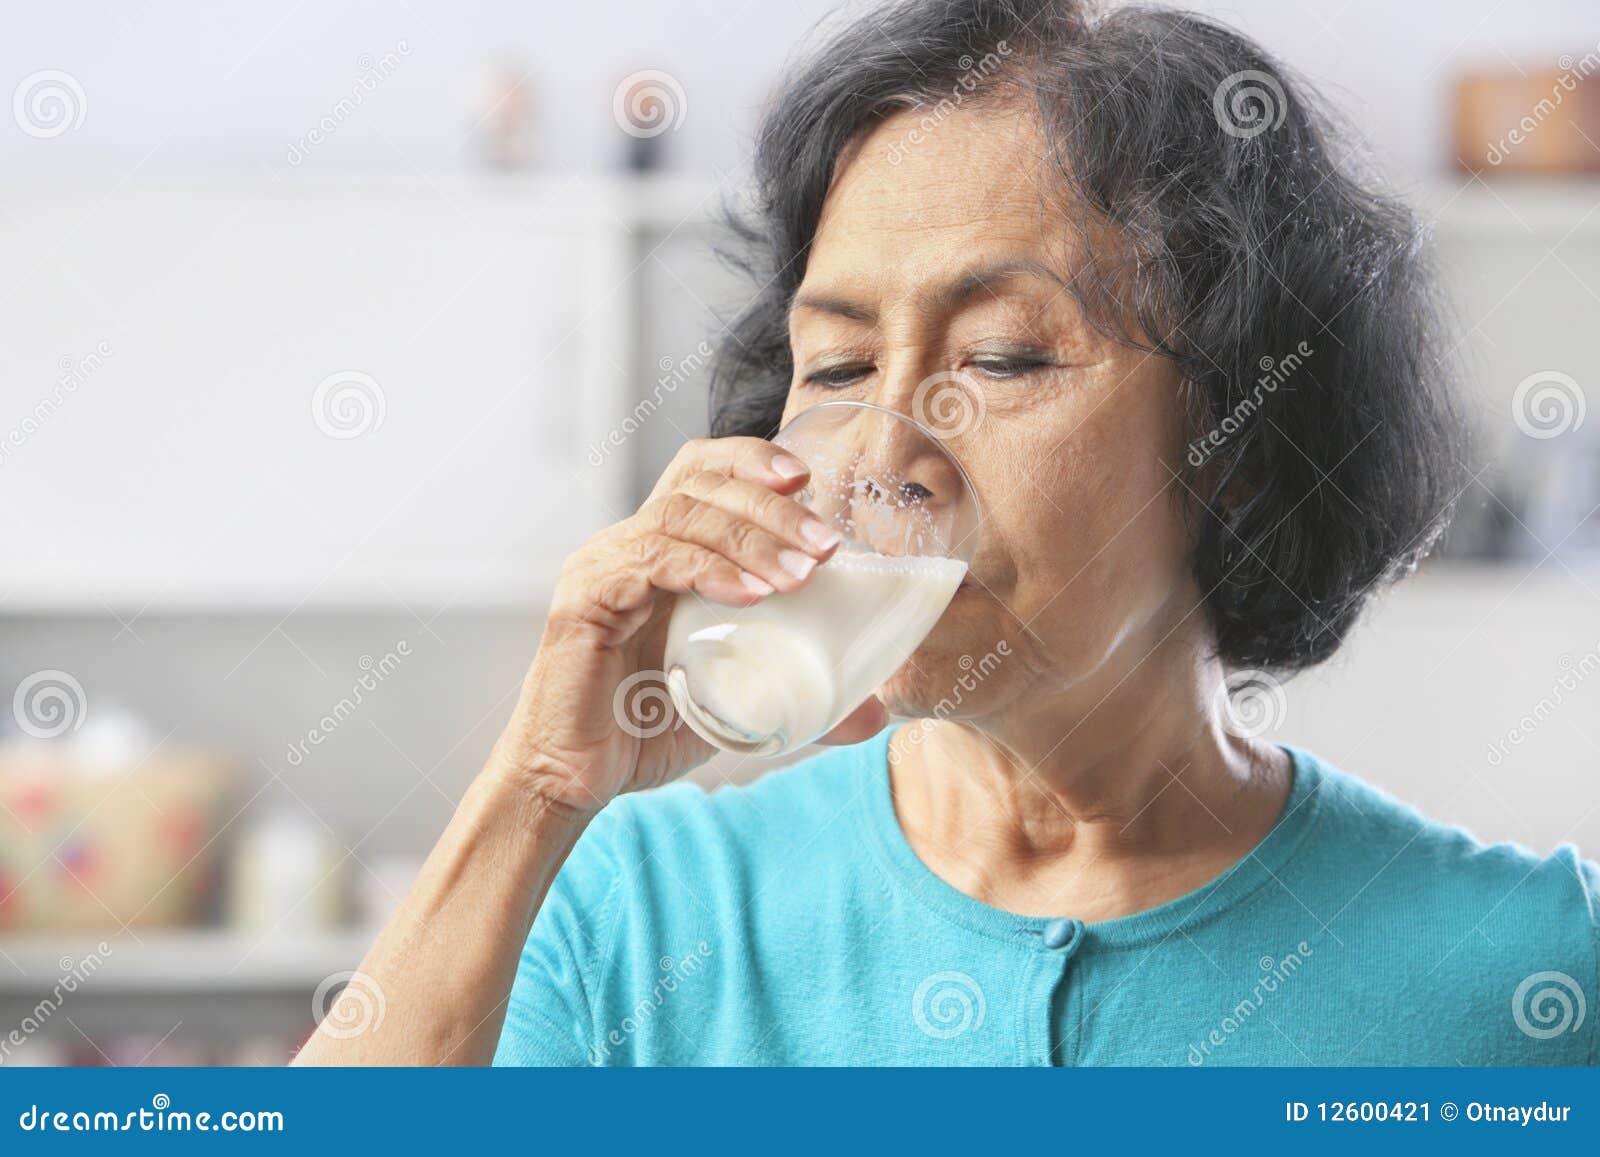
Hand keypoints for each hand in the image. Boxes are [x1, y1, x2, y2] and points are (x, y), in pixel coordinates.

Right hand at [487, 436, 888, 812]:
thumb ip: (802, 696)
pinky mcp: (584, 599)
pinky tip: (752, 595)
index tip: (809, 481)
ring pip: (681, 513)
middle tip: (828, 546)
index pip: (703, 471)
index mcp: (662, 548)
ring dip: (751, 537)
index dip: (753, 460)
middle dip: (772, 505)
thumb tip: (877, 713)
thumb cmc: (645, 731)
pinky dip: (708, 570)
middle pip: (700, 481)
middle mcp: (628, 544)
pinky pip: (652, 562)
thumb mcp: (737, 701)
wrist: (574, 779)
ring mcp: (603, 565)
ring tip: (803, 576)